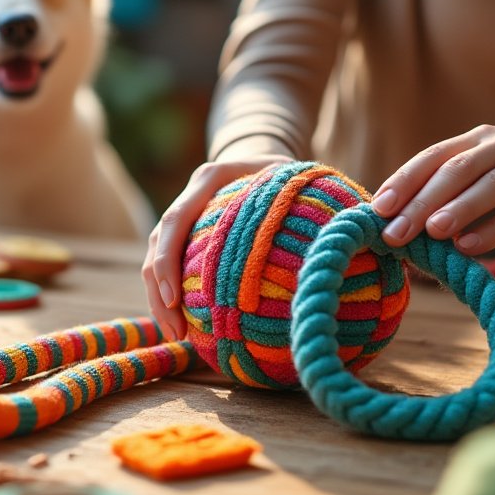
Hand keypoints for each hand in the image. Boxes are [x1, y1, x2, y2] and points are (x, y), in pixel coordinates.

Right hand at [141, 154, 294, 340]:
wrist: (260, 157)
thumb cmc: (283, 172)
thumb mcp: (292, 174)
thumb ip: (301, 194)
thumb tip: (339, 230)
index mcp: (208, 179)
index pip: (176, 219)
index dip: (168, 259)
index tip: (173, 298)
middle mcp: (188, 197)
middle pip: (158, 245)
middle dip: (158, 291)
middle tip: (175, 331)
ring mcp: (183, 217)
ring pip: (156, 259)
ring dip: (161, 300)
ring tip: (177, 336)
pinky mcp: (185, 236)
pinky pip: (171, 267)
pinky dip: (173, 297)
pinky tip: (187, 328)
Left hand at [371, 125, 494, 255]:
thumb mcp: (488, 168)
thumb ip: (452, 187)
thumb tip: (399, 222)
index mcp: (478, 138)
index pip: (433, 156)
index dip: (405, 181)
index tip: (378, 208)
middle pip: (458, 170)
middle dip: (422, 202)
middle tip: (395, 232)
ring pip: (493, 185)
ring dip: (459, 209)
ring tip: (432, 233)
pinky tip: (471, 246)